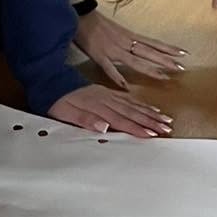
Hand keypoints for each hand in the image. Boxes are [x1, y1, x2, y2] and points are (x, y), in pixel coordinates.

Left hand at [49, 87, 173, 138]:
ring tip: (164, 118)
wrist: (50, 81)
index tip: (152, 135)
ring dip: (149, 112)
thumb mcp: (65, 112)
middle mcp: (105, 100)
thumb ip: (85, 119)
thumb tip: (104, 126)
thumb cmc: (57, 100)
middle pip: (132, 112)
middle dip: (151, 121)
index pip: (121, 120)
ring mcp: (107, 94)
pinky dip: (140, 103)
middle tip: (167, 127)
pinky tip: (148, 107)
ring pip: (133, 104)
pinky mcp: (105, 91)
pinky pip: (127, 98)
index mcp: (97, 107)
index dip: (137, 128)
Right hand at [74, 7, 186, 85]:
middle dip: (165, 61)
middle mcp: (125, 43)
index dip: (168, 49)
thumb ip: (126, 39)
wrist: (81, 14)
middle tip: (181, 68)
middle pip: (149, 53)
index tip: (183, 53)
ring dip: (150, 69)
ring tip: (164, 77)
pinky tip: (126, 87)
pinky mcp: (100, 55)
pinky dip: (118, 77)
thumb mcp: (116, 30)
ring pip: (135, 61)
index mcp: (129, 36)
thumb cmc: (97, 22)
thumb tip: (136, 46)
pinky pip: (110, 69)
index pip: (153, 43)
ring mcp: (114, 49)